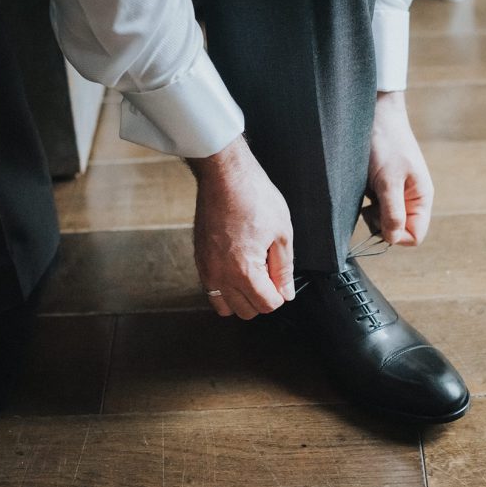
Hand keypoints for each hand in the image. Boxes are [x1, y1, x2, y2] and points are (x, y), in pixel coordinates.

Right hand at [187, 135, 294, 319]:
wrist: (224, 176)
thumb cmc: (253, 196)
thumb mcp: (282, 233)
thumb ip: (284, 269)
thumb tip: (286, 292)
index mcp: (244, 270)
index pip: (267, 305)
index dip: (280, 294)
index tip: (281, 278)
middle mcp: (220, 275)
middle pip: (246, 311)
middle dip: (262, 298)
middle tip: (269, 273)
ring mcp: (206, 269)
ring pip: (225, 306)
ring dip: (242, 298)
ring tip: (253, 274)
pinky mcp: (199, 260)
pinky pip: (211, 290)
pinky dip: (226, 288)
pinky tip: (237, 267)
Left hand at [363, 91, 433, 245]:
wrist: (374, 112)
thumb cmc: (385, 143)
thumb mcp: (387, 180)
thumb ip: (392, 212)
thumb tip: (394, 239)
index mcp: (421, 198)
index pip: (414, 236)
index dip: (396, 236)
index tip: (378, 218)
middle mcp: (411, 198)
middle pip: (398, 231)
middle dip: (381, 224)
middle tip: (369, 204)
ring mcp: (396, 193)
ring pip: (385, 220)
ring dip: (372, 213)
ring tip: (366, 193)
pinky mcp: (382, 186)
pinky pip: (376, 208)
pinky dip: (367, 204)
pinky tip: (362, 188)